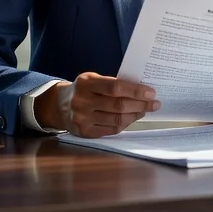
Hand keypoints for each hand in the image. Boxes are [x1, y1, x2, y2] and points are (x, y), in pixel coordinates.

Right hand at [35, 73, 159, 137]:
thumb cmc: (83, 90)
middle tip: (154, 103)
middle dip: (140, 104)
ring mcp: (82, 118)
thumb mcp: (92, 79)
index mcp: (85, 83)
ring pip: (117, 120)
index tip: (151, 93)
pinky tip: (132, 118)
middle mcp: (82, 101)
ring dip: (135, 115)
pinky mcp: (85, 132)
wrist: (58, 105)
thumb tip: (141, 91)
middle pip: (118, 105)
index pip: (115, 87)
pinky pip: (111, 130)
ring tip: (144, 110)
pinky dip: (125, 124)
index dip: (135, 91)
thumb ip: (112, 83)